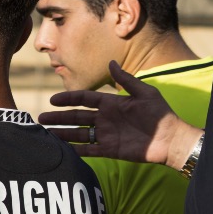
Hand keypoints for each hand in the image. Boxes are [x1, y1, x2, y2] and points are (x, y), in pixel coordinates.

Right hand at [37, 61, 201, 169]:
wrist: (171, 139)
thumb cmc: (160, 114)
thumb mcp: (145, 93)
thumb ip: (126, 80)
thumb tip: (110, 63)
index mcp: (111, 104)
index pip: (84, 100)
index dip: (68, 99)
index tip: (53, 100)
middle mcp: (105, 119)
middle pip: (76, 117)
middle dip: (58, 117)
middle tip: (41, 118)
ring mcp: (106, 135)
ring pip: (79, 133)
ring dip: (63, 133)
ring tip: (46, 133)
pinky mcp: (110, 150)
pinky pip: (89, 150)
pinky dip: (76, 150)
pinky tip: (63, 149)